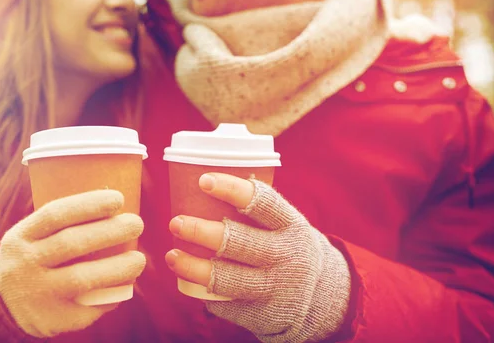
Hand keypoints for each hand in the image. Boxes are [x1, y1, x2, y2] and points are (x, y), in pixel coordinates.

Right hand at [0, 190, 145, 337]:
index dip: (90, 204)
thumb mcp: (30, 236)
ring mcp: (37, 293)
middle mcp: (25, 263)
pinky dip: (110, 296)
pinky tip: (124, 287)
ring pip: (82, 278)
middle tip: (137, 224)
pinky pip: (86, 308)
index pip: (56, 214)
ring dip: (118, 268)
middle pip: (72, 243)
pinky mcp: (49, 319)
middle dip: (111, 232)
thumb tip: (113, 207)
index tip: (118, 199)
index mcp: (21, 237)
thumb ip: (60, 225)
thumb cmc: (31, 259)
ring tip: (139, 260)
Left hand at [165, 174, 350, 342]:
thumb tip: (203, 179)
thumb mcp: (286, 225)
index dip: (231, 189)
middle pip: (238, 241)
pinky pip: (228, 304)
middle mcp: (288, 256)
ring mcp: (277, 288)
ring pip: (227, 277)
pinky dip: (206, 294)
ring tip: (171, 256)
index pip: (262, 202)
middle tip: (175, 222)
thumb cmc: (287, 246)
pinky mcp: (266, 315)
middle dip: (201, 231)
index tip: (203, 180)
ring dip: (193, 266)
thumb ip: (257, 209)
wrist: (322, 297)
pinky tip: (190, 283)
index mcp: (292, 226)